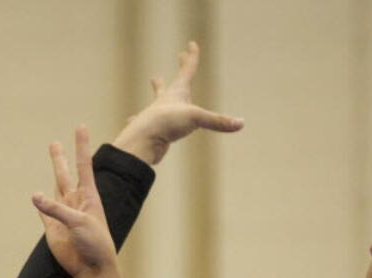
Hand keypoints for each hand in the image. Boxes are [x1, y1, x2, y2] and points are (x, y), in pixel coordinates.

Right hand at [32, 125, 123, 277]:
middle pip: (65, 174)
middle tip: (54, 143)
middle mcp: (76, 203)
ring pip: (54, 191)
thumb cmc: (95, 243)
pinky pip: (44, 213)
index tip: (81, 127)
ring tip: (47, 164)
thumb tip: (35, 197)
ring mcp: (63, 215)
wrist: (92, 268)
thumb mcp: (79, 222)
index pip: (83, 165)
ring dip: (51, 175)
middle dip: (60, 159)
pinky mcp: (53, 229)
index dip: (81, 146)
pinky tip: (36, 197)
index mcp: (89, 197)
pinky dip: (39, 205)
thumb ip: (56, 209)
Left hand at [111, 42, 242, 165]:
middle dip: (182, 68)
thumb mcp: (196, 119)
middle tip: (180, 56)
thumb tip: (240, 124)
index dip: (191, 57)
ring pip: (158, 100)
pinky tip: (130, 119)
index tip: (191, 44)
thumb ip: (217, 122)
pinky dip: (140, 118)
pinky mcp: (151, 130)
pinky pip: (147, 122)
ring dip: (159, 89)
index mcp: (177, 93)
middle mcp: (165, 101)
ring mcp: (157, 115)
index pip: (187, 70)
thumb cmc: (166, 124)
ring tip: (155, 81)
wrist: (141, 140)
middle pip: (174, 80)